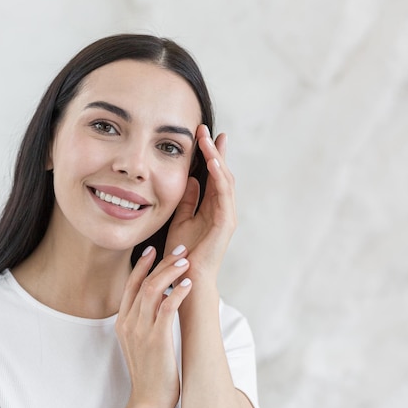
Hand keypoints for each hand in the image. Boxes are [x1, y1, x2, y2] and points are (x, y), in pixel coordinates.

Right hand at [116, 245, 192, 407]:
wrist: (149, 399)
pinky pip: (167, 308)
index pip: (130, 285)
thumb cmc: (149, 371)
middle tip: (179, 249)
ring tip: (186, 262)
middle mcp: (128, 323)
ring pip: (153, 289)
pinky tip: (188, 284)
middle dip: (162, 262)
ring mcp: (141, 331)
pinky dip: (178, 292)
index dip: (141, 265)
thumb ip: (143, 320)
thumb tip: (159, 299)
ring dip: (171, 272)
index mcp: (122, 322)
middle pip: (143, 282)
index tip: (152, 250)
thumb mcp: (138, 342)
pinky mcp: (157, 339)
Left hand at [165, 125, 236, 280]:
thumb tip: (191, 179)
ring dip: (216, 158)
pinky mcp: (226, 222)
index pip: (212, 175)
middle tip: (205, 129)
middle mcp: (222, 208)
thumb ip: (187, 200)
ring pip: (224, 179)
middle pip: (221, 173)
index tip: (202, 135)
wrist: (187, 278)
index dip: (209, 155)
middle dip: (214, 150)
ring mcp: (227, 215)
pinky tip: (212, 162)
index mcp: (211, 207)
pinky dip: (219, 176)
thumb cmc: (182, 253)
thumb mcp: (180, 219)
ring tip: (207, 139)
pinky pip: (224, 194)